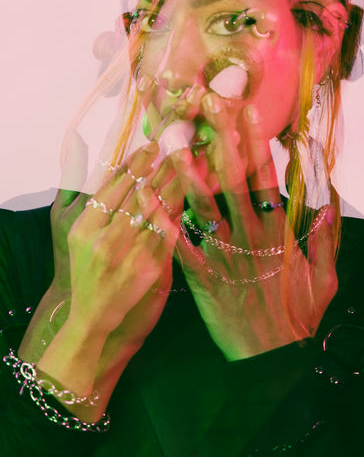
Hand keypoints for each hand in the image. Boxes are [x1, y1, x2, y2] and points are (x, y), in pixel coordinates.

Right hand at [64, 141, 184, 341]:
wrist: (94, 313)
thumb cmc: (86, 268)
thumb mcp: (76, 234)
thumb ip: (91, 200)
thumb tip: (111, 164)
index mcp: (85, 228)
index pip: (112, 188)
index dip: (134, 165)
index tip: (151, 145)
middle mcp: (106, 240)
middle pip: (138, 195)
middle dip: (160, 168)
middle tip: (178, 146)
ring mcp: (130, 255)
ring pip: (158, 211)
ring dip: (176, 185)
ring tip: (192, 163)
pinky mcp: (150, 268)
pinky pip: (169, 234)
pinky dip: (180, 212)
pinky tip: (193, 195)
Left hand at [173, 93, 337, 359]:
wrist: (270, 360)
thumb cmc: (298, 316)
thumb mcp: (325, 280)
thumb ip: (326, 240)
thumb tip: (326, 201)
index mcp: (279, 234)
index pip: (266, 179)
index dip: (255, 143)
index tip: (245, 110)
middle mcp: (248, 238)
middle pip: (232, 181)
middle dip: (219, 140)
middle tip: (204, 104)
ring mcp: (222, 256)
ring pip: (202, 206)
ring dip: (186, 170)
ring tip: (171, 138)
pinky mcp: (200, 276)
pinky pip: (178, 245)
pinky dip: (162, 219)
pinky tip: (145, 194)